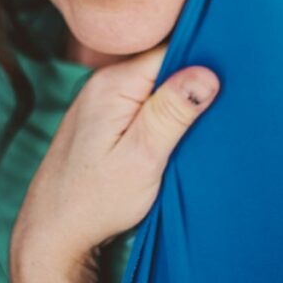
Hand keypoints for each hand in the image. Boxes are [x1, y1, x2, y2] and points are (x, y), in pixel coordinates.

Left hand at [10, 40, 219, 269]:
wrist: (52, 233)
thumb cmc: (96, 201)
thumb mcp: (142, 159)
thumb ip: (172, 113)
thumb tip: (207, 73)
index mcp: (113, 84)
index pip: (170, 50)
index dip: (203, 59)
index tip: (230, 79)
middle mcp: (103, 82)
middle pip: (162, 63)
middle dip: (192, 79)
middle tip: (221, 104)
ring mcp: (100, 99)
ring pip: (153, 83)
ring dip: (177, 98)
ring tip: (202, 119)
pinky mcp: (102, 117)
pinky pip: (141, 99)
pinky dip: (161, 110)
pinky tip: (175, 130)